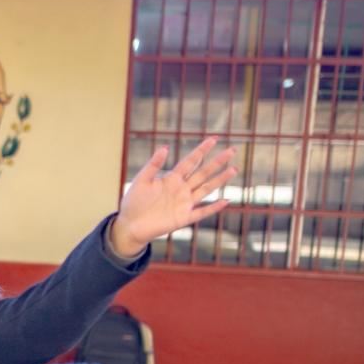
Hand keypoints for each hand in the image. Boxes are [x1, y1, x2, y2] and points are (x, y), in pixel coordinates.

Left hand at [111, 138, 237, 258]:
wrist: (129, 225)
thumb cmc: (133, 202)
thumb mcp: (141, 180)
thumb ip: (153, 165)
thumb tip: (165, 147)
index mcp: (171, 179)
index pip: (190, 161)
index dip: (202, 150)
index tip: (214, 139)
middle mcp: (181, 189)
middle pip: (203, 173)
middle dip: (217, 162)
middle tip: (232, 150)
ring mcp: (184, 204)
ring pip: (206, 189)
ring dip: (220, 180)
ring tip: (234, 169)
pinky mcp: (183, 218)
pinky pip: (201, 212)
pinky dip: (213, 208)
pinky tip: (225, 201)